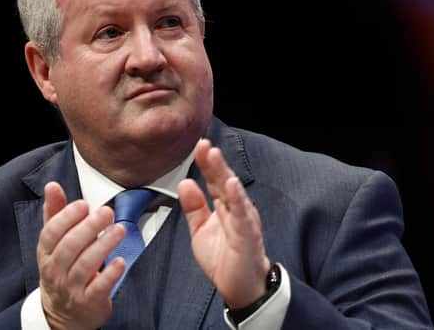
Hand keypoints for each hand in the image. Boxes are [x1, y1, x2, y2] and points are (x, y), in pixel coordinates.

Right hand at [36, 182, 125, 329]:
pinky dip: (110, 274)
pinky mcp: (89, 302)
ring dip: (103, 245)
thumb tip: (52, 185)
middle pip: (69, 247)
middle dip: (88, 227)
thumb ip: (56, 213)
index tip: (83, 204)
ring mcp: (71, 288)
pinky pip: (99, 288)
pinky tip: (121, 261)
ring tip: (119, 230)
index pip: (51, 233)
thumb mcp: (54, 243)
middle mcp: (55, 271)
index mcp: (45, 253)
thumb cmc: (61, 270)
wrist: (63, 315)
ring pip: (85, 265)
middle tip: (106, 212)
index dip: (66, 217)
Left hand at [178, 139, 270, 308]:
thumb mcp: (200, 230)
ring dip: (223, 173)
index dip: (206, 163)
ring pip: (232, 192)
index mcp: (223, 206)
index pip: (213, 180)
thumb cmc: (224, 259)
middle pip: (223, 180)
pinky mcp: (248, 236)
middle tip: (203, 144)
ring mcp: (243, 220)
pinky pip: (242, 215)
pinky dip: (237, 199)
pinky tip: (232, 185)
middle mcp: (235, 209)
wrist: (241, 289)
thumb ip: (194, 207)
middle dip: (213, 162)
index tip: (197, 145)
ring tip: (214, 156)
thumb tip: (185, 183)